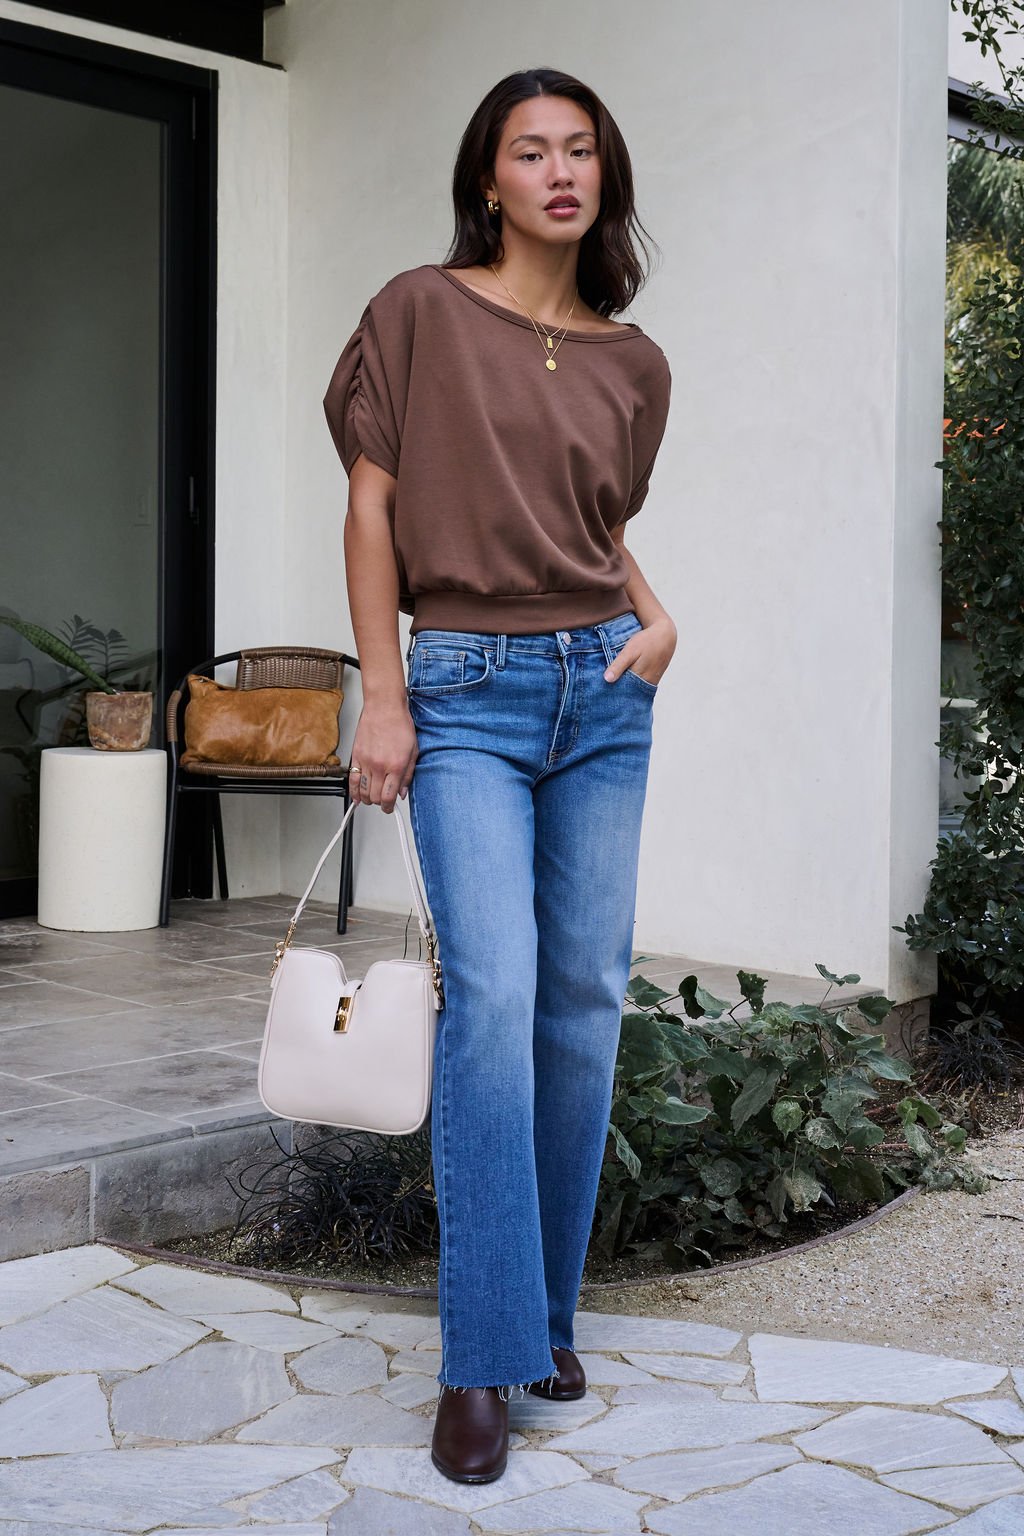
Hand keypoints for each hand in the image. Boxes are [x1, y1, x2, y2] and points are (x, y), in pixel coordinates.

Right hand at [348, 698, 418, 812]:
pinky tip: (356, 796)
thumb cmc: (399, 724)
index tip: (389, 808)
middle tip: (383, 803)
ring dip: (367, 799)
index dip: (388, 807)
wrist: (384, 707)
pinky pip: (352, 779)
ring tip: (371, 799)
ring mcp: (366, 761)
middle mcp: (379, 765)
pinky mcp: (356, 756)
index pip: (388, 796)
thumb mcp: (413, 751)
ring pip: (362, 791)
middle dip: (379, 804)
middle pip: (374, 797)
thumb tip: (402, 792)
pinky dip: (354, 791)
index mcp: (396, 765)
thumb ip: (408, 775)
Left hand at [603, 615, 676, 687]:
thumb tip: (607, 680)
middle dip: (616, 694)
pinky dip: (631, 685)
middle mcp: (646, 683)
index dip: (611, 693)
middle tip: (603, 693)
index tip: (600, 694)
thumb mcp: (630, 651)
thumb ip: (618, 665)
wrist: (665, 636)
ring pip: (634, 690)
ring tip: (611, 689)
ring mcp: (651, 682)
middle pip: (628, 693)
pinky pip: (640, 686)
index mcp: (639, 677)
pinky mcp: (653, 678)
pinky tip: (623, 681)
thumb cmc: (646, 641)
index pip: (622, 692)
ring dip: (624, 689)